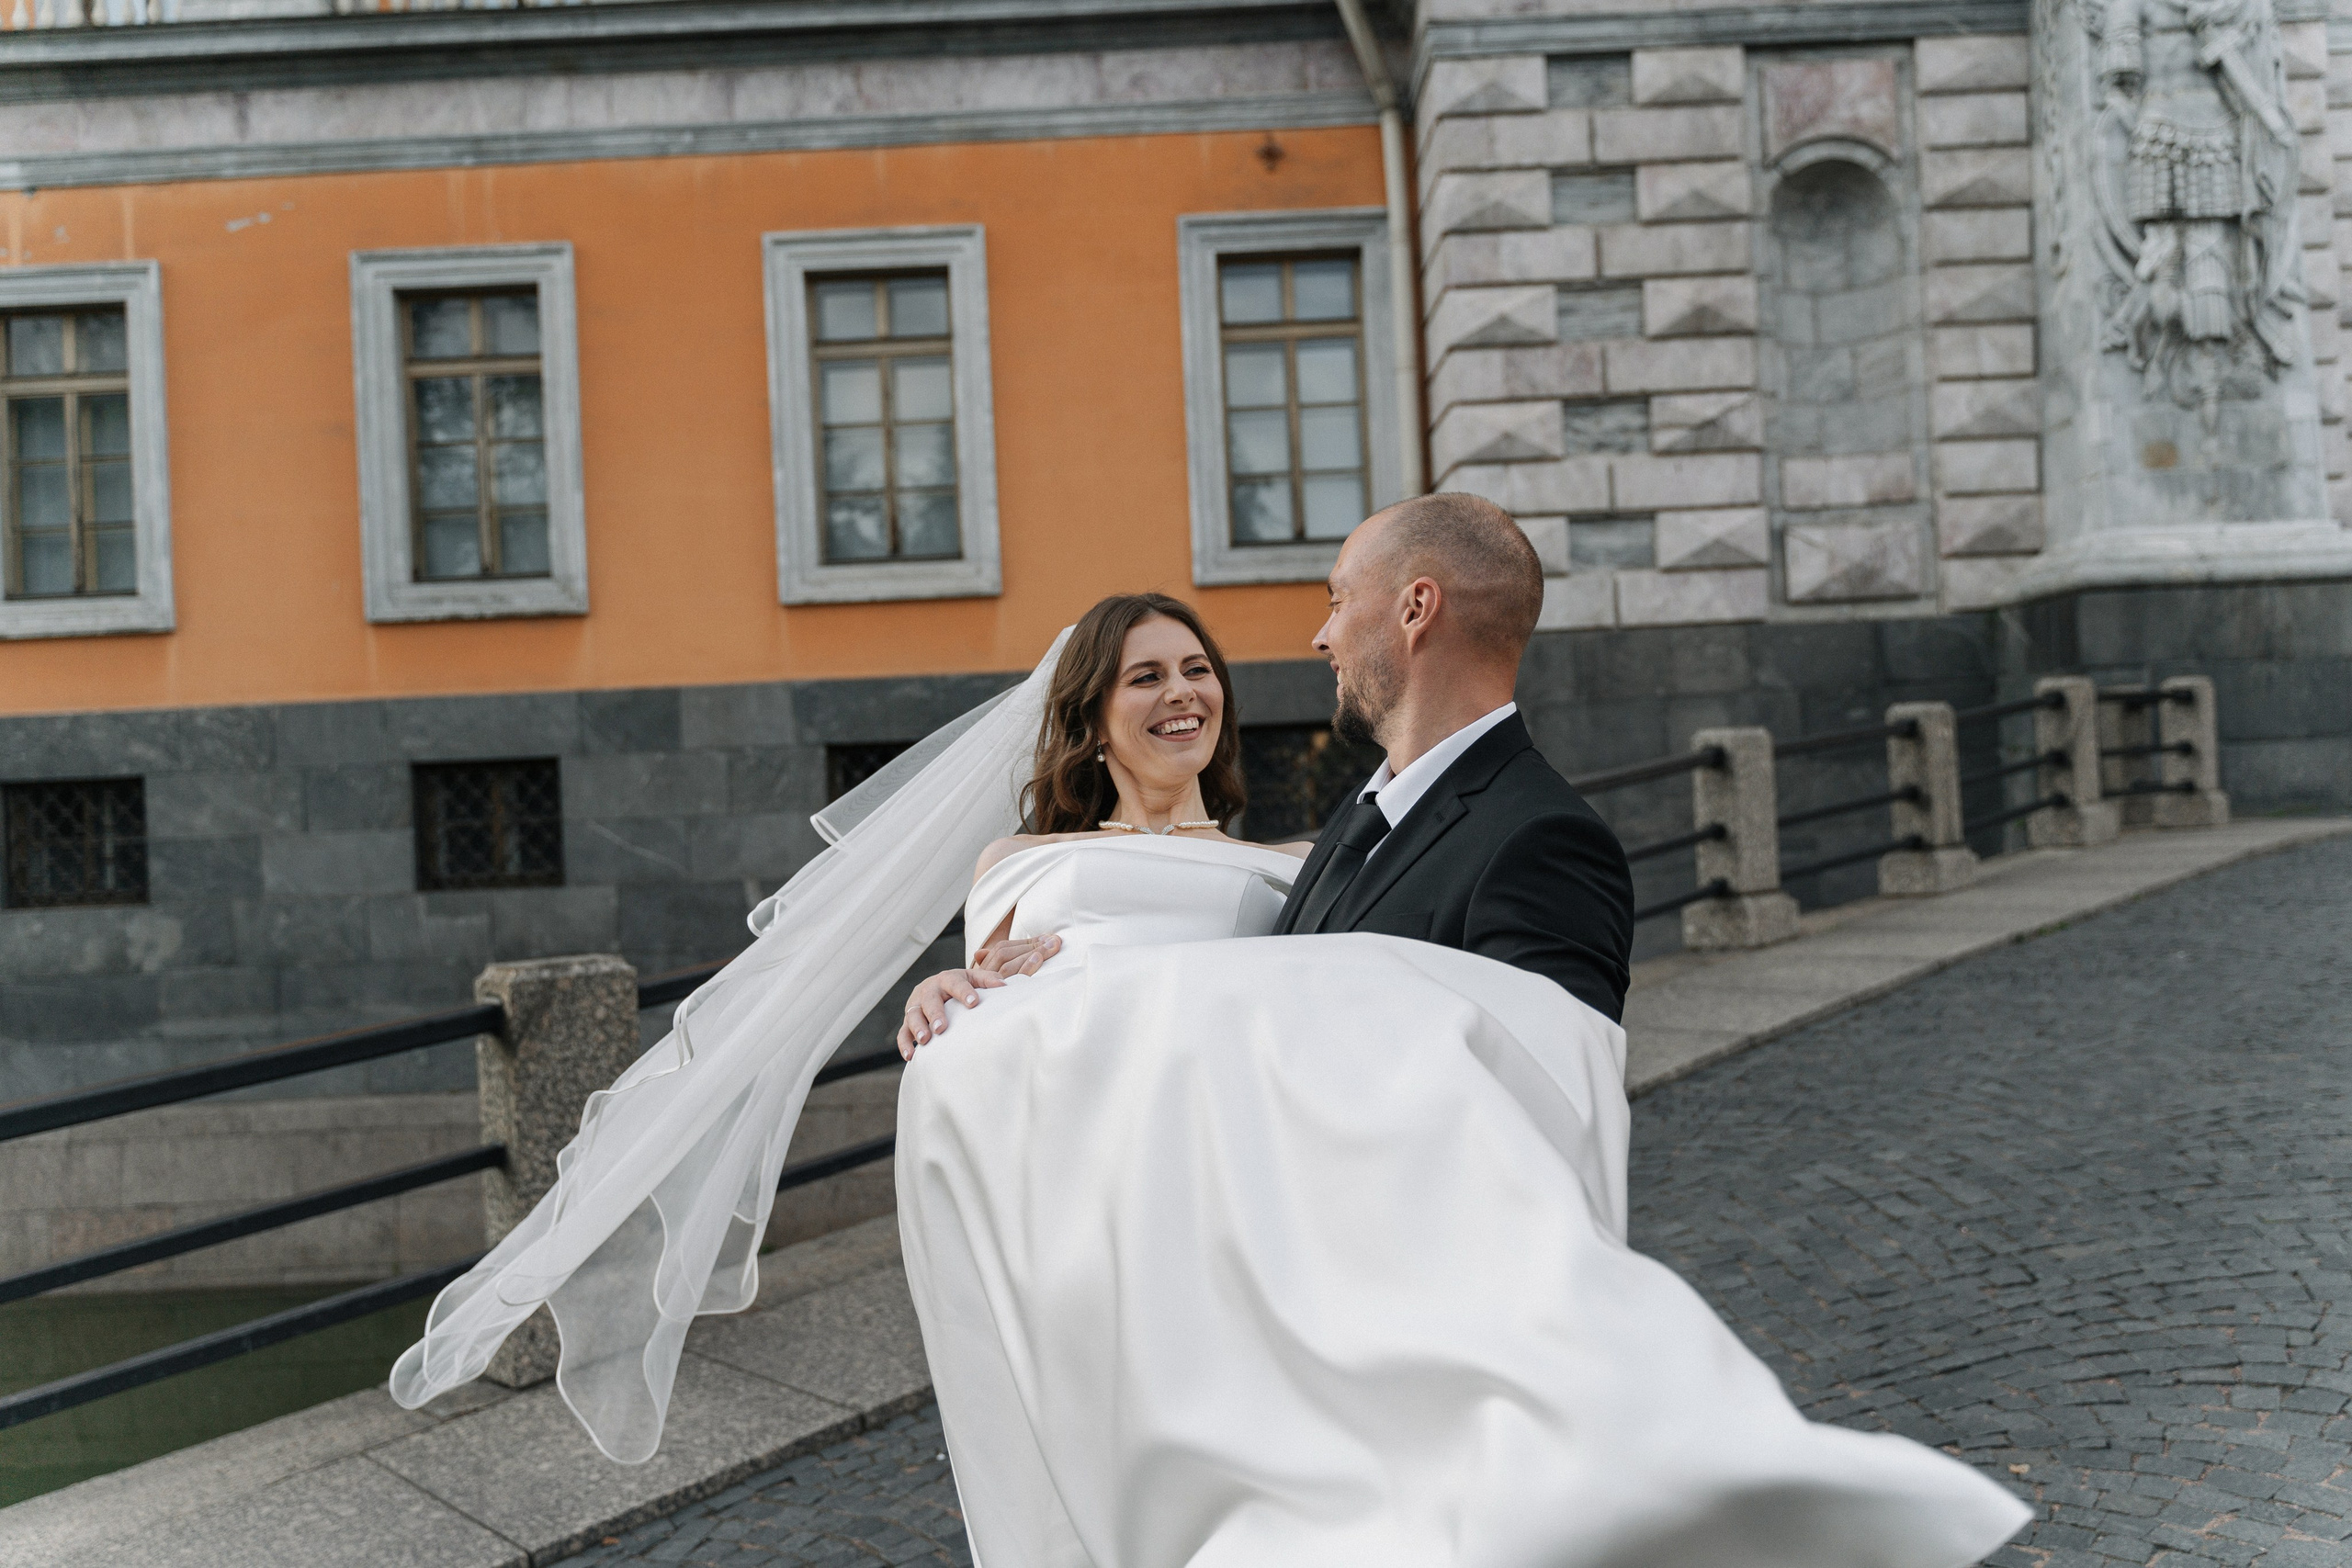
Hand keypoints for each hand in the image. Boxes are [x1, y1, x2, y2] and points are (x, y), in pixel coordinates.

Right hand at [895, 936, 1062, 1057]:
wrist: (938, 987)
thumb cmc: (962, 986)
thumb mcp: (975, 979)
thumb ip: (989, 980)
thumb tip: (1005, 987)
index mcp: (948, 978)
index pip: (955, 983)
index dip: (963, 992)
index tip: (973, 1003)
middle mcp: (929, 990)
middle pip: (930, 1000)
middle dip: (935, 1013)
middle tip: (942, 1028)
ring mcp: (916, 1005)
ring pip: (913, 1015)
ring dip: (918, 1027)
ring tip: (926, 1040)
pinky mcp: (907, 1021)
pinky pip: (902, 1032)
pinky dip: (905, 1044)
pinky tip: (911, 1056)